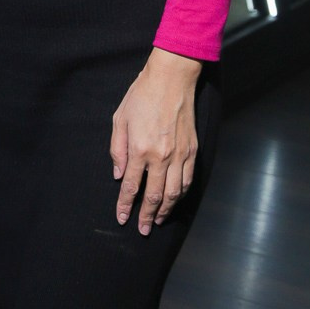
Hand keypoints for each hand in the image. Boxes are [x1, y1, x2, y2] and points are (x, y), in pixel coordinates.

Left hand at [110, 47, 201, 234]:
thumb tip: (119, 175)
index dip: (126, 205)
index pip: (132, 186)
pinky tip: (175, 200)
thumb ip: (117, 150)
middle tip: (142, 229)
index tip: (122, 218)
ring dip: (166, 210)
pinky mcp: (192, 150)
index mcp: (140, 149)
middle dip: (146, 215)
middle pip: (154, 196)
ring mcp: (179, 154)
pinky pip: (187, 180)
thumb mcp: (120, 119)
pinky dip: (181, 194)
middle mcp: (161, 156)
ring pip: (174, 193)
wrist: (171, 78)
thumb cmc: (142, 95)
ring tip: (158, 220)